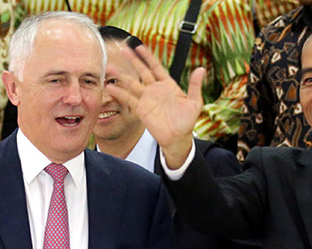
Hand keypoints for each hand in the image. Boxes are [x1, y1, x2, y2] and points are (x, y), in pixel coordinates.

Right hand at [105, 45, 204, 168]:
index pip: (156, 66)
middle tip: (123, 49)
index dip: (148, 56)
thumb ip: (195, 86)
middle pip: (142, 71)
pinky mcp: (141, 109)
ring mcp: (147, 99)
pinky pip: (129, 99)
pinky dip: (120, 93)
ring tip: (110, 68)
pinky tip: (110, 87)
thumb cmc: (187, 121)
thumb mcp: (195, 103)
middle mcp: (156, 89)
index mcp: (168, 85)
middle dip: (133, 60)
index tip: (139, 47)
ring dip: (122, 76)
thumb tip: (201, 69)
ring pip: (132, 83)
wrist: (178, 138)